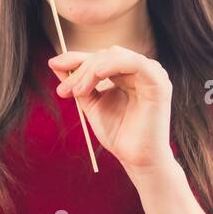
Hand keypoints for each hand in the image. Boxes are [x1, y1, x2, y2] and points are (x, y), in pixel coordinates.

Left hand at [48, 47, 175, 174]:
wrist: (136, 158)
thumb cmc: (117, 134)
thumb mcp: (91, 104)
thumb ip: (77, 84)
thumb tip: (55, 63)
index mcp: (126, 73)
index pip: (99, 57)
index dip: (75, 58)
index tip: (53, 65)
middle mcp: (140, 70)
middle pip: (104, 55)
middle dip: (80, 69)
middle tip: (64, 90)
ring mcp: (151, 73)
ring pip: (115, 56)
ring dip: (91, 70)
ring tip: (78, 92)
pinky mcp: (158, 82)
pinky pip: (134, 63)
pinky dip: (113, 65)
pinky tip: (98, 75)